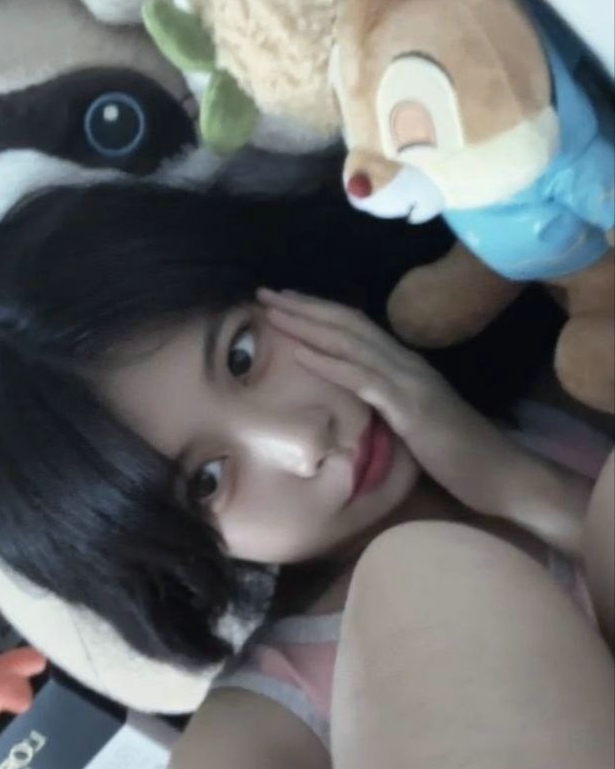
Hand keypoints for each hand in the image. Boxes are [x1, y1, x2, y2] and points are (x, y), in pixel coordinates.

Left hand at [258, 288, 540, 519]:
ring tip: (273, 312)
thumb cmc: (461, 457)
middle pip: (347, 324)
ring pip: (350, 343)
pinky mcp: (411, 408)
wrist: (502, 476)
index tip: (285, 301)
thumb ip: (389, 406)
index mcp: (406, 367)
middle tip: (265, 292)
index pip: (357, 328)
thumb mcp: (415, 424)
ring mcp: (410, 383)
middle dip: (304, 306)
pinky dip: (330, 364)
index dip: (320, 311)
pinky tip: (301, 354)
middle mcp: (407, 364)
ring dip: (308, 325)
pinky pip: (363, 380)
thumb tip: (359, 402)